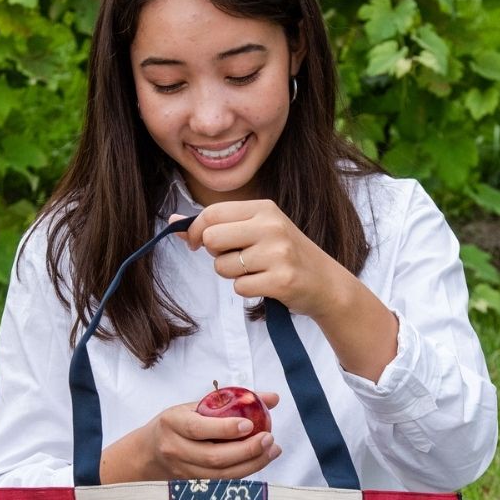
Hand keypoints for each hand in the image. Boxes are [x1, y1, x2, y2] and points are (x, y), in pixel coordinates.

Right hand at [100, 393, 281, 481]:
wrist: (147, 454)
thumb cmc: (176, 424)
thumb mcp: (194, 406)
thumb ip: (231, 401)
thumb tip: (273, 398)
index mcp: (172, 423)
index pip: (198, 428)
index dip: (224, 428)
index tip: (249, 424)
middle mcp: (175, 449)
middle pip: (213, 456)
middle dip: (246, 450)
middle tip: (269, 439)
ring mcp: (183, 470)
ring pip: (220, 473)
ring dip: (251, 463)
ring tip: (272, 450)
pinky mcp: (192, 483)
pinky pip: (222, 480)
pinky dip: (244, 471)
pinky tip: (260, 460)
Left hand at [176, 201, 399, 382]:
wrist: (326, 283)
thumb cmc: (285, 256)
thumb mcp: (258, 230)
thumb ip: (218, 226)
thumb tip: (173, 223)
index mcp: (264, 208)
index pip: (212, 213)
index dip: (195, 231)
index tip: (196, 244)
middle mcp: (271, 226)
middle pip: (212, 238)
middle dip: (215, 255)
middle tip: (236, 259)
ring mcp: (277, 253)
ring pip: (223, 267)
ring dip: (232, 275)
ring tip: (256, 272)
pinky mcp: (281, 280)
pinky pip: (239, 288)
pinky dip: (247, 290)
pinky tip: (266, 285)